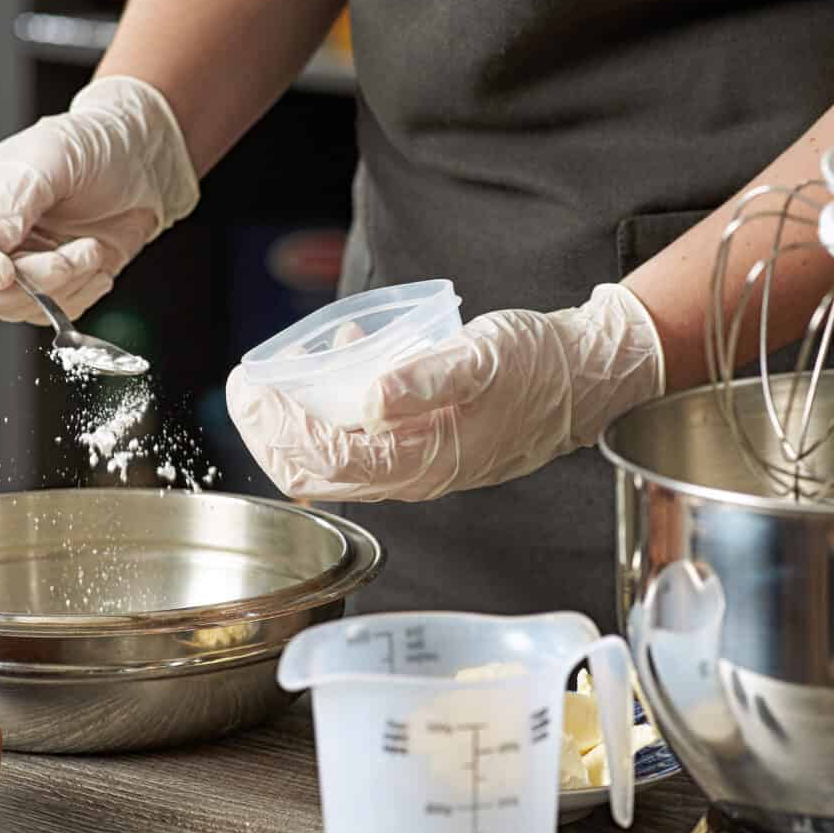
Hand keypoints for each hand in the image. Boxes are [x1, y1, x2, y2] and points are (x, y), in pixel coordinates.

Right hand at [0, 76, 198, 321]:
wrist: (143, 164)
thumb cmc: (91, 147)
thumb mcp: (48, 162)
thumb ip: (9, 207)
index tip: (3, 273)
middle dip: (26, 286)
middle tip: (68, 261)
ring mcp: (15, 265)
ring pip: (15, 308)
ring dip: (62, 288)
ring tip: (91, 249)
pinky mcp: (49, 286)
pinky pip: (49, 315)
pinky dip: (79, 296)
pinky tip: (97, 263)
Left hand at [226, 284, 665, 500]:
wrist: (587, 379)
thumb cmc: (539, 365)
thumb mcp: (484, 358)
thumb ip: (427, 378)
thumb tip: (370, 397)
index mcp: (423, 460)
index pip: (324, 460)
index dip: (276, 428)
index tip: (247, 387)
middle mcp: (413, 474)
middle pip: (317, 473)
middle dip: (270, 434)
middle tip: (245, 388)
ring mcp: (418, 466)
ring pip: (334, 463)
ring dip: (297, 426)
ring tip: (278, 379)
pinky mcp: (425, 449)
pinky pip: (361, 444)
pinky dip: (333, 412)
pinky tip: (343, 361)